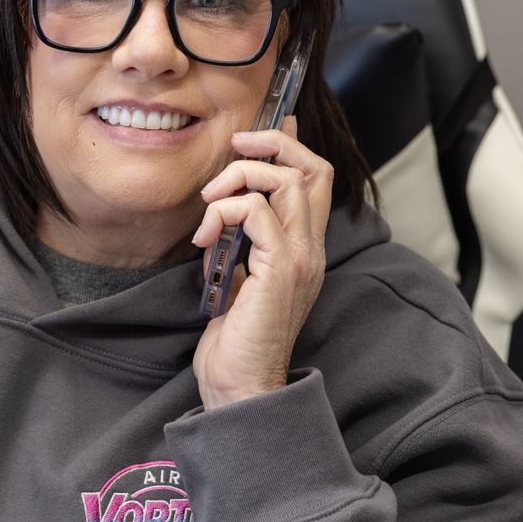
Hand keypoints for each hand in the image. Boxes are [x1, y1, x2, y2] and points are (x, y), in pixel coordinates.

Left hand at [190, 116, 331, 409]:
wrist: (240, 383)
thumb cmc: (233, 337)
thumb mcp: (236, 277)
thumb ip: (239, 243)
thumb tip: (222, 210)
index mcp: (304, 248)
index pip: (316, 179)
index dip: (289, 146)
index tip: (252, 138)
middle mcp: (311, 249)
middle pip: (312, 168)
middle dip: (270, 145)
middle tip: (233, 152)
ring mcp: (300, 258)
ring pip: (286, 181)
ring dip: (238, 178)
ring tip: (209, 205)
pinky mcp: (280, 270)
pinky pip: (256, 212)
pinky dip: (224, 211)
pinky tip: (206, 238)